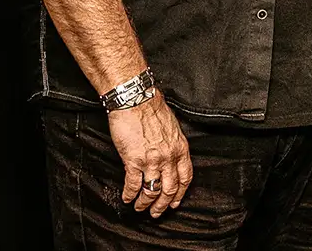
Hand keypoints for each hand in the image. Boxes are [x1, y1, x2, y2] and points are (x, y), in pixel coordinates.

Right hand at [107, 93, 191, 217]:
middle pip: (169, 189)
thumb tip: (170, 156)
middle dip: (162, 204)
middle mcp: (168, 158)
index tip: (175, 202)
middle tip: (157, 212)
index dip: (180, 193)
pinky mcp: (134, 161)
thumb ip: (172, 145)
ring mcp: (152, 161)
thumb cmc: (151, 108)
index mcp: (180, 149)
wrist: (135, 100)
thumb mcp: (172, 128)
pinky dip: (130, 194)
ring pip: (151, 191)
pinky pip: (133, 184)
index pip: (185, 178)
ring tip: (140, 207)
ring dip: (145, 203)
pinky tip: (127, 198)